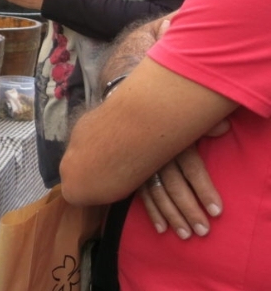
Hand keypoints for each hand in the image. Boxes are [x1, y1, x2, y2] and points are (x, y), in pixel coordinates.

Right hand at [140, 120, 228, 237]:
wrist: (132, 120)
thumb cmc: (169, 124)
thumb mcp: (188, 122)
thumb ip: (205, 126)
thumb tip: (222, 128)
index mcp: (175, 143)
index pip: (192, 169)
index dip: (204, 190)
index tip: (216, 211)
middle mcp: (158, 157)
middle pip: (175, 186)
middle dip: (189, 210)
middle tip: (203, 230)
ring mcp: (143, 167)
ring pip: (158, 194)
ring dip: (172, 216)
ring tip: (185, 235)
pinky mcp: (133, 174)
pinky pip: (141, 196)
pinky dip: (151, 213)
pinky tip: (161, 228)